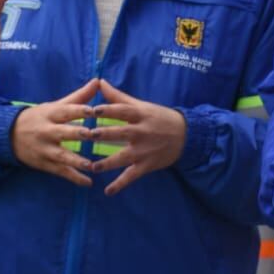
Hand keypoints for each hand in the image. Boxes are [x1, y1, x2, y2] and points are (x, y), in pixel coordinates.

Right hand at [11, 79, 99, 185]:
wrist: (7, 136)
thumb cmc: (39, 117)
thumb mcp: (55, 105)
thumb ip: (79, 96)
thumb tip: (98, 81)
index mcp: (51, 114)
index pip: (66, 111)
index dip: (79, 110)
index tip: (94, 111)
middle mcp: (47, 131)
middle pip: (62, 133)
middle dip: (77, 134)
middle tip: (92, 135)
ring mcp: (45, 149)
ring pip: (61, 156)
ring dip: (76, 161)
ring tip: (91, 166)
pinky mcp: (44, 164)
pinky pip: (60, 171)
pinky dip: (74, 178)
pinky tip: (88, 182)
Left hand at [87, 80, 187, 195]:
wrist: (186, 135)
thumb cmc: (159, 117)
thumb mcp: (141, 105)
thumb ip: (119, 97)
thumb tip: (100, 82)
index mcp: (140, 115)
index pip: (122, 110)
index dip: (108, 110)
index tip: (92, 110)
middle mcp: (142, 132)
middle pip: (121, 133)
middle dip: (104, 134)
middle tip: (87, 136)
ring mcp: (144, 150)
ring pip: (124, 157)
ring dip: (108, 163)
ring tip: (92, 167)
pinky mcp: (147, 165)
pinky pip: (132, 176)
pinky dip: (120, 184)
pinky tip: (107, 192)